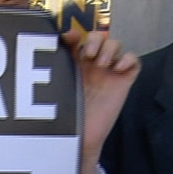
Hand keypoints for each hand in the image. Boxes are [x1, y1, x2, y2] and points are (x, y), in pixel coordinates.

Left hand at [62, 29, 139, 173]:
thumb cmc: (66, 118)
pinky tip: (117, 68)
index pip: (77, 40)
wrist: (81, 138)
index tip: (68, 38)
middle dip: (94, 40)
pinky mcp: (122, 81)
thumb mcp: (55, 93)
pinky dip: (128, 59)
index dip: (74, 35)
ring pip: (115, 45)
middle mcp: (92, 66)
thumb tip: (40, 63)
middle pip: (98, 38)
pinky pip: (133, 61)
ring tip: (101, 63)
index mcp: (74, 66)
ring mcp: (108, 72)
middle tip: (87, 53)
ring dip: (110, 48)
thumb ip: (50, 76)